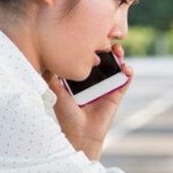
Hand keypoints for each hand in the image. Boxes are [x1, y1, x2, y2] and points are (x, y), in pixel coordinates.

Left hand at [43, 45, 133, 159]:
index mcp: (81, 79)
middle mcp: (95, 81)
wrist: (80, 134)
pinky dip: (128, 73)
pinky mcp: (117, 95)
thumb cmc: (67, 115)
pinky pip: (125, 81)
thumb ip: (52, 76)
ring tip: (117, 50)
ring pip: (116, 67)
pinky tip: (126, 67)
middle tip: (106, 41)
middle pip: (103, 60)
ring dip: (119, 57)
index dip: (91, 48)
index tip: (90, 38)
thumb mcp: (56, 91)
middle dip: (106, 49)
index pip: (88, 59)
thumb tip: (45, 58)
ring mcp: (107, 87)